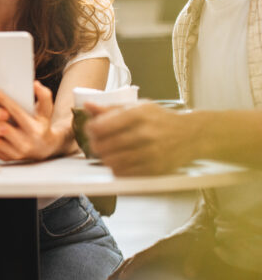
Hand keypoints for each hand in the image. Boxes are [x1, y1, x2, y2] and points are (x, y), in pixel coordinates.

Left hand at [0, 81, 62, 161]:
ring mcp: (15, 153)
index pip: (14, 111)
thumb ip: (44, 97)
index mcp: (34, 129)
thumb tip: (35, 84)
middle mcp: (25, 143)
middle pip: (0, 126)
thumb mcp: (46, 112)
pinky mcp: (7, 158)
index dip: (0, 99)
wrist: (45, 150)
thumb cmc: (42, 126)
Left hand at [84, 102, 201, 175]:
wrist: (192, 135)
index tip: (91, 130)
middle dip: (95, 145)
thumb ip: (110, 108)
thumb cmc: (161, 119)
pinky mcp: (154, 169)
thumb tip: (86, 106)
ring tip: (109, 152)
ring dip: (105, 158)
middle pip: (103, 146)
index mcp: (138, 115)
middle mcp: (144, 134)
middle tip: (97, 143)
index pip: (100, 126)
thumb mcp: (138, 107)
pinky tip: (121, 161)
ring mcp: (150, 153)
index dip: (90, 129)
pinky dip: (116, 168)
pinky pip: (123, 173)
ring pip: (111, 161)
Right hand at [102, 230, 211, 279]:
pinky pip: (137, 261)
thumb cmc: (198, 238)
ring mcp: (153, 250)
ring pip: (131, 260)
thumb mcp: (199, 248)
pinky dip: (127, 268)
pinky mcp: (155, 253)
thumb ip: (193, 260)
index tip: (122, 279)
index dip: (131, 268)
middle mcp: (153, 247)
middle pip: (130, 259)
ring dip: (119, 270)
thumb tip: (190, 273)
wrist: (198, 227)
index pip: (141, 258)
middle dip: (117, 271)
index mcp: (161, 246)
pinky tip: (123, 276)